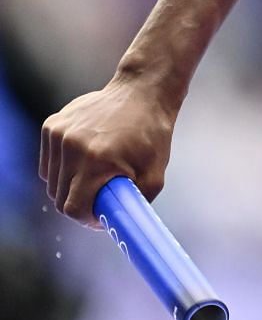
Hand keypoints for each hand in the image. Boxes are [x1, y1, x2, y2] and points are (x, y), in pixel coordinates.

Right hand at [39, 76, 176, 225]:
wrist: (141, 93)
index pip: (73, 209)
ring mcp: (58, 134)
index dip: (86, 219)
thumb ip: (135, 204)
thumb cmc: (152, 135)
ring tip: (96, 174)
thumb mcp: (154, 175)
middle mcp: (72, 147)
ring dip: (70, 186)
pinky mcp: (51, 126)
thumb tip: (118, 226)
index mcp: (97, 161)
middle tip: (101, 197)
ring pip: (51, 181)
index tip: (100, 216)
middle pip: (60, 197)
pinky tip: (85, 158)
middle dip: (80, 203)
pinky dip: (63, 168)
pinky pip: (48, 163)